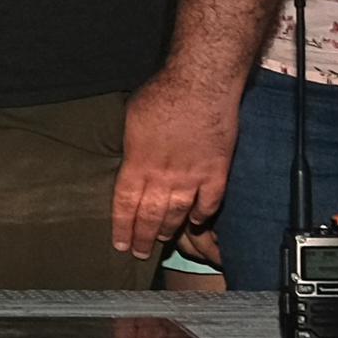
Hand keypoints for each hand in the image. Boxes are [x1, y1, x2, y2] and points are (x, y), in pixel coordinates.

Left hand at [114, 69, 240, 260]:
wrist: (201, 84)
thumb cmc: (163, 93)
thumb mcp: (132, 120)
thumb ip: (132, 148)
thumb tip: (130, 162)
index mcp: (138, 163)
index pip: (125, 204)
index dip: (122, 227)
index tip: (120, 244)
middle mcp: (164, 176)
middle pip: (151, 215)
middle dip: (143, 237)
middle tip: (139, 252)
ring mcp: (192, 177)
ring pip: (178, 214)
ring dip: (168, 230)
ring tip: (161, 241)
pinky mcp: (217, 172)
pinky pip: (209, 203)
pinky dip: (202, 215)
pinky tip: (195, 222)